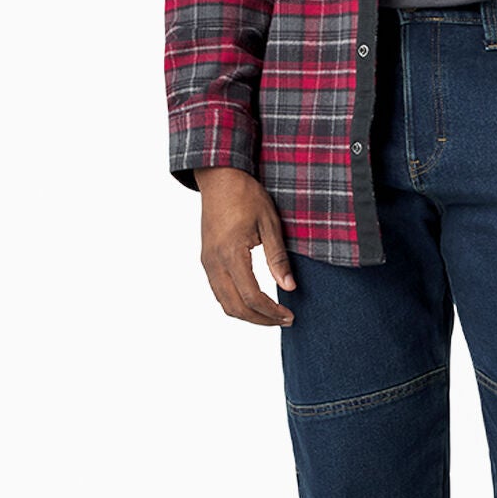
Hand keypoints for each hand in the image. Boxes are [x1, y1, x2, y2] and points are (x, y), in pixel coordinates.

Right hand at [195, 167, 296, 324]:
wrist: (220, 177)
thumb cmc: (246, 195)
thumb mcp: (269, 223)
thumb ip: (278, 258)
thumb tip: (289, 287)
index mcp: (231, 254)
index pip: (251, 296)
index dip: (271, 312)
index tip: (289, 315)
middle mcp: (214, 262)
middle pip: (234, 307)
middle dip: (260, 319)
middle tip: (284, 320)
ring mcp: (207, 262)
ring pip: (224, 302)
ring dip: (247, 314)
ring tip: (271, 315)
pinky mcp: (207, 259)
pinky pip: (218, 291)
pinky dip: (235, 302)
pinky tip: (254, 300)